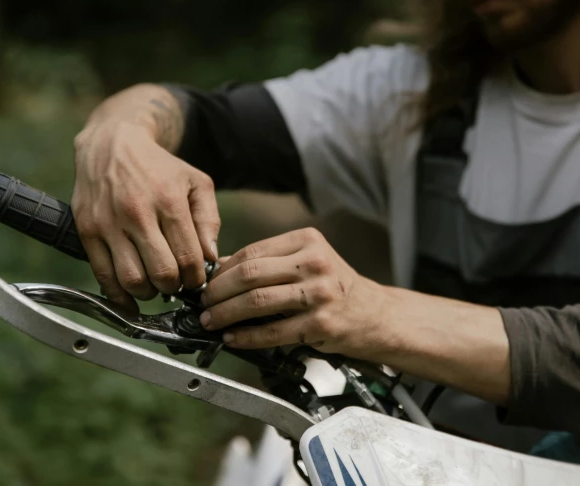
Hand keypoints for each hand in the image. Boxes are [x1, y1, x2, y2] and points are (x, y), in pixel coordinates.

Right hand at [72, 84, 219, 307]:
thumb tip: (210, 258)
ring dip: (148, 293)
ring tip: (154, 285)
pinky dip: (119, 295)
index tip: (195, 280)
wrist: (112, 144)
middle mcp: (137, 213)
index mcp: (169, 201)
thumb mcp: (196, 182)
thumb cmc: (160, 168)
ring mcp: (108, 223)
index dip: (196, 279)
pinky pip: (102, 275)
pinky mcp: (87, 230)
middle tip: (176, 283)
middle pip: (161, 273)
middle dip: (174, 287)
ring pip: (131, 279)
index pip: (188, 258)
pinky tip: (131, 297)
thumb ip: (209, 220)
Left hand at [199, 228, 387, 355]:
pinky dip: (246, 337)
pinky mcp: (320, 324)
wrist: (376, 315)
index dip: (223, 270)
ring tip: (210, 321)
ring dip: (226, 314)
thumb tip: (220, 269)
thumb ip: (269, 263)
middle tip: (203, 303)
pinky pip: (273, 332)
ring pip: (257, 302)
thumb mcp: (308, 262)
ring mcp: (319, 294)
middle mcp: (315, 263)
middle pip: (250, 274)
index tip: (207, 282)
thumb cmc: (336, 287)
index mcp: (308, 241)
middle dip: (218, 291)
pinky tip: (232, 338)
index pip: (252, 252)